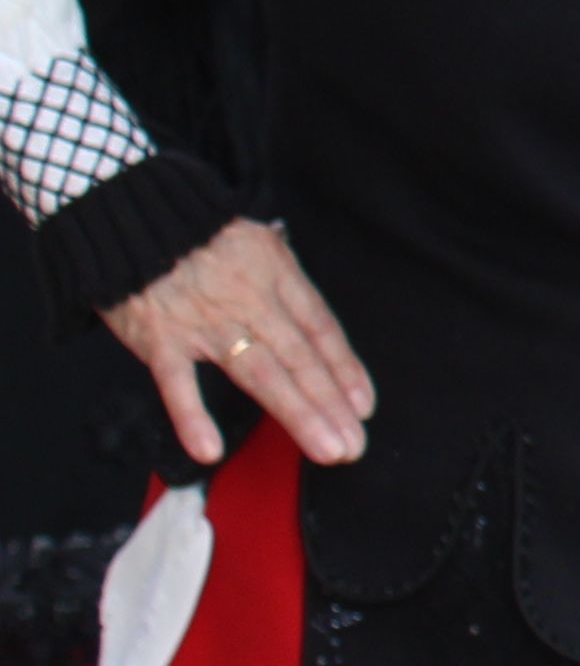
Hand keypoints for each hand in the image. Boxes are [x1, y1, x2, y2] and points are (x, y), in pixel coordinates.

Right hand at [105, 215, 372, 465]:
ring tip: (326, 449)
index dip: (345, 369)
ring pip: (260, 374)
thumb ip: (286, 282)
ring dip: (297, 413)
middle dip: (330, 404)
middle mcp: (250, 301)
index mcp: (277, 276)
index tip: (363, 406)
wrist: (130, 215)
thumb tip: (313, 318)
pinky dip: (191, 416)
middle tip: (354, 445)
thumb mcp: (258, 243)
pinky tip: (210, 450)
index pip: (321, 329)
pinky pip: (177, 383)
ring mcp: (205, 323)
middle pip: (300, 358)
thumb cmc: (198, 234)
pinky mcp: (159, 339)